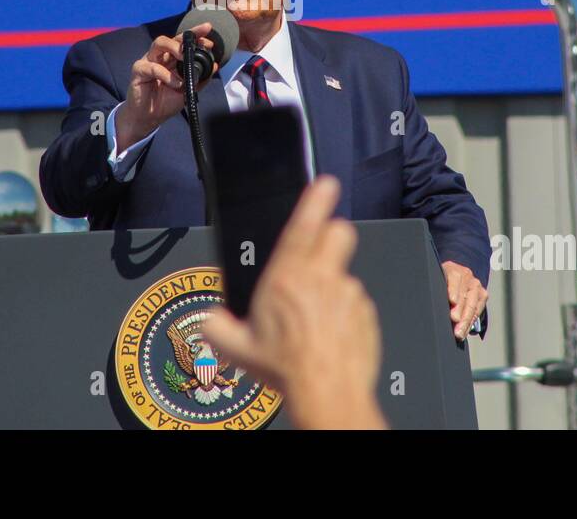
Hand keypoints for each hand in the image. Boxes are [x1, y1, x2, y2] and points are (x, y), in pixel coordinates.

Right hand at [114, 24, 216, 149]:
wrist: (149, 118)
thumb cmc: (165, 102)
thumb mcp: (188, 90)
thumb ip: (200, 78)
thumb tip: (214, 65)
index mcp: (171, 59)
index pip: (183, 42)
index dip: (195, 34)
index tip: (208, 30)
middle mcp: (160, 57)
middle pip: (171, 38)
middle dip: (186, 36)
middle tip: (198, 42)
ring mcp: (148, 61)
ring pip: (159, 44)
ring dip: (174, 48)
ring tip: (185, 57)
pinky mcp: (139, 71)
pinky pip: (152, 67)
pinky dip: (166, 75)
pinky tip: (176, 83)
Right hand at [203, 176, 385, 428]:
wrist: (327, 393)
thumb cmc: (287, 368)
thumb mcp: (238, 349)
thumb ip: (217, 327)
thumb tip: (209, 320)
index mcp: (288, 277)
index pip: (305, 223)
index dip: (316, 198)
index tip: (324, 183)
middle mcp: (322, 278)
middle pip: (339, 232)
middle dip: (331, 234)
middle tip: (319, 251)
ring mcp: (349, 295)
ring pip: (346, 274)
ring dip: (334, 287)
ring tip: (317, 318)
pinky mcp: (367, 314)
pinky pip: (357, 305)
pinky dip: (346, 315)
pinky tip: (331, 336)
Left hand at [442, 260, 486, 340]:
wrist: (452, 278)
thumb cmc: (440, 283)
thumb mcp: (435, 282)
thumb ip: (435, 291)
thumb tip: (432, 305)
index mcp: (452, 269)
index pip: (455, 278)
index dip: (453, 290)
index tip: (452, 301)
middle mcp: (466, 275)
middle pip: (465, 295)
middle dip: (460, 311)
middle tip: (455, 323)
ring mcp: (476, 284)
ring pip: (473, 304)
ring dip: (466, 321)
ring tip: (459, 333)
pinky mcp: (482, 294)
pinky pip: (478, 310)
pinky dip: (470, 322)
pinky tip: (464, 331)